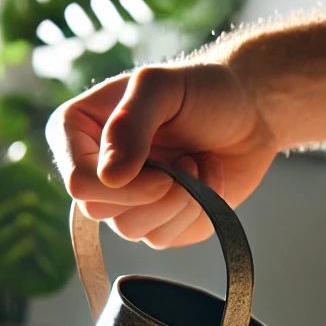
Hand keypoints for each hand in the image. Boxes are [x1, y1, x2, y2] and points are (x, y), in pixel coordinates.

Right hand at [46, 62, 279, 247]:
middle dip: (153, 193)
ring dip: (178, 200)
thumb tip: (110, 177)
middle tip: (187, 160)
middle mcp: (95, 170)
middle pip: (98, 211)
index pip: (78, 181)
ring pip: (132, 230)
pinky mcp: (160, 222)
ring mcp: (126, 200)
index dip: (120, 185)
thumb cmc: (201, 91)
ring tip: (197, 163)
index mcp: (78, 131)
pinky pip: (165, 238)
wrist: (247, 114)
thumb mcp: (160, 87)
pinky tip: (207, 178)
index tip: (163, 170)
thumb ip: (129, 124)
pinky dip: (196, 211)